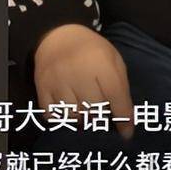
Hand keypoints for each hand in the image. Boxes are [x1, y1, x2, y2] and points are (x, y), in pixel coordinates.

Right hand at [34, 23, 134, 139]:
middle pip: (93, 109)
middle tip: (101, 110)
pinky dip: (62, 118)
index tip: (127, 133)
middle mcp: (78, 72)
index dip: (123, 116)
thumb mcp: (113, 60)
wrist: (59, 36)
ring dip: (82, 118)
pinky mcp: (42, 88)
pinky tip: (69, 109)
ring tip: (85, 109)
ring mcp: (58, 81)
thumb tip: (129, 121)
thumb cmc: (92, 51)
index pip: (115, 95)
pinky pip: (52, 116)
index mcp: (101, 62)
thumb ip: (121, 88)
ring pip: (73, 116)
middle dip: (101, 114)